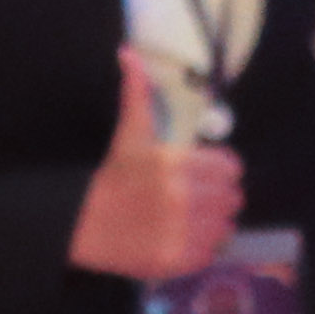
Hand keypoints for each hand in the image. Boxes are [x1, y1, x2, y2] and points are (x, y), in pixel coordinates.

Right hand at [68, 45, 249, 280]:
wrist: (80, 223)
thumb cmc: (112, 176)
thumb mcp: (129, 133)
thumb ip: (137, 94)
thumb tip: (128, 53)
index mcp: (175, 164)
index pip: (232, 168)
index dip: (220, 171)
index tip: (203, 174)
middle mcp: (181, 198)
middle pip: (233, 199)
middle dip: (217, 197)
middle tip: (195, 199)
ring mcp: (180, 232)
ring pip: (226, 227)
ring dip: (212, 224)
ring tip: (188, 220)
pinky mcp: (176, 260)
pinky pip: (211, 253)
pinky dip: (200, 249)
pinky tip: (179, 238)